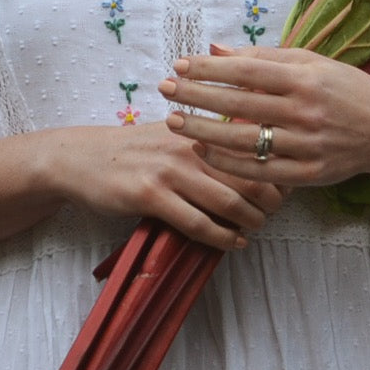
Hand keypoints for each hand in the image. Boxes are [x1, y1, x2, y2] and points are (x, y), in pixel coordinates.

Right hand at [45, 118, 282, 250]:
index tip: (287, 187)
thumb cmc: (133, 149)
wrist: (82, 159)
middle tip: (274, 214)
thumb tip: (255, 155)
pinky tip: (232, 243)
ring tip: (255, 229)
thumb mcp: (173, 132)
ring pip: (229, 201)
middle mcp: (189, 144)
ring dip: (250, 221)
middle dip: (271, 200)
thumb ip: (210, 138)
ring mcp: (170, 170)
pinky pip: (198, 223)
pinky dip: (222, 238)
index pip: (252, 146)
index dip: (277, 170)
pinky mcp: (151, 195)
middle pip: (250, 175)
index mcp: (198, 126)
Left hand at [158, 43, 369, 231]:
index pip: (246, 72)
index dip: (209, 69)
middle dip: (196, 96)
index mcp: (305, 78)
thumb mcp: (311, 63)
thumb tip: (215, 49)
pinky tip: (203, 150)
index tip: (180, 65)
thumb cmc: (344, 89)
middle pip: (239, 104)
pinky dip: (228, 162)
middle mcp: (306, 112)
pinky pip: (259, 171)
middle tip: (164, 89)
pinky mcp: (308, 174)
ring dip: (203, 131)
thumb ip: (262, 57)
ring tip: (174, 121)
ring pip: (244, 141)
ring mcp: (307, 146)